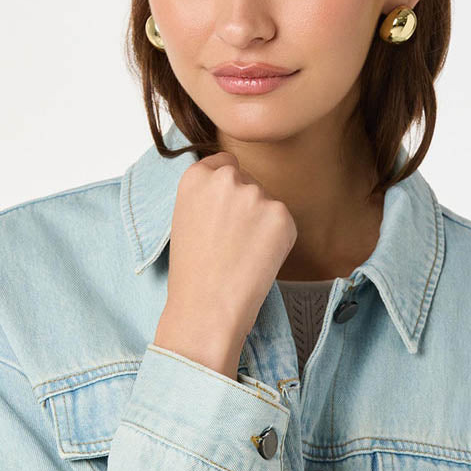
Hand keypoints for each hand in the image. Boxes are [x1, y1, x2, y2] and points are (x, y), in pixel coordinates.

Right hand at [155, 151, 297, 372]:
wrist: (206, 307)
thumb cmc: (192, 272)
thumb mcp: (186, 218)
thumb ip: (209, 195)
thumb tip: (237, 187)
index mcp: (196, 174)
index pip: (224, 163)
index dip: (227, 190)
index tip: (223, 212)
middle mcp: (226, 177)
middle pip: (248, 181)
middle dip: (246, 206)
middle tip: (231, 242)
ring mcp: (256, 194)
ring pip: (267, 203)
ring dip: (262, 224)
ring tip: (241, 255)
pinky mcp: (282, 215)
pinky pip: (284, 223)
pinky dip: (278, 240)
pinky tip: (257, 260)